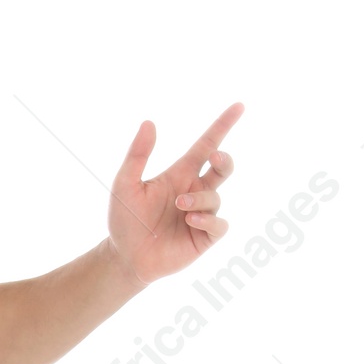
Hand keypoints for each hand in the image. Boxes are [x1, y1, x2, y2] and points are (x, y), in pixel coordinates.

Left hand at [104, 103, 242, 289]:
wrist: (124, 257)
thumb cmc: (125, 220)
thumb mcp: (125, 184)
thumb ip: (137, 155)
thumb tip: (149, 123)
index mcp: (180, 174)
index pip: (207, 145)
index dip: (223, 126)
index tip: (239, 106)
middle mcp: (194, 192)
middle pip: (222, 168)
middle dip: (224, 160)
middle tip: (214, 158)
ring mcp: (201, 214)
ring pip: (216, 198)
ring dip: (199, 199)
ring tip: (179, 206)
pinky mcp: (204, 237)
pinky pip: (219, 224)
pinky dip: (208, 219)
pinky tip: (191, 220)